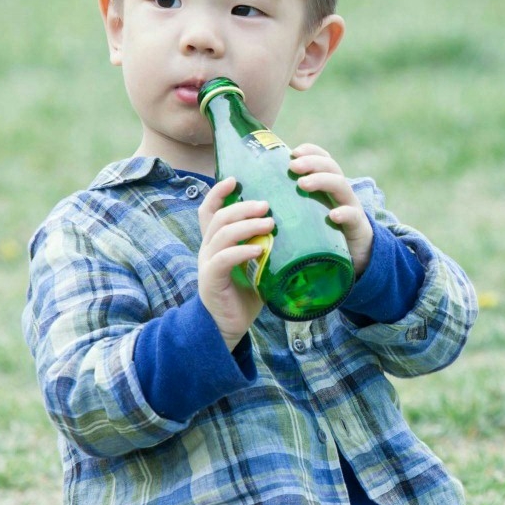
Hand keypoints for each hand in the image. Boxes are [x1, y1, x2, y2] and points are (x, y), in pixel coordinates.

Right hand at [197, 177, 270, 349]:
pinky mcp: (211, 280)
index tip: (236, 178)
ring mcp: (207, 264)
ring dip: (246, 226)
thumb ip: (267, 245)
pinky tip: (260, 250)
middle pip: (219, 217)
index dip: (219, 192)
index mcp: (216, 241)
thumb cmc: (246, 292)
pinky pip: (223, 260)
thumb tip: (297, 225)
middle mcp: (208, 248)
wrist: (228, 325)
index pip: (210, 210)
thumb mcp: (258, 264)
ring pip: (221, 234)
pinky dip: (241, 251)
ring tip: (269, 224)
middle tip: (267, 205)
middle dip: (242, 206)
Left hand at [289, 143, 373, 276]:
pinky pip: (353, 217)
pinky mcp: (357, 227)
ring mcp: (351, 207)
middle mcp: (341, 192)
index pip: (323, 160)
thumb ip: (292, 204)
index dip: (311, 151)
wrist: (356, 257)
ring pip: (341, 186)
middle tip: (293, 166)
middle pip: (331, 167)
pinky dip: (344, 213)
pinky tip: (333, 215)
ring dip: (322, 180)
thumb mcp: (309, 214)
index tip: (293, 152)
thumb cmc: (324, 234)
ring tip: (303, 184)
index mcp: (329, 186)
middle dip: (312, 162)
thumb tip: (257, 198)